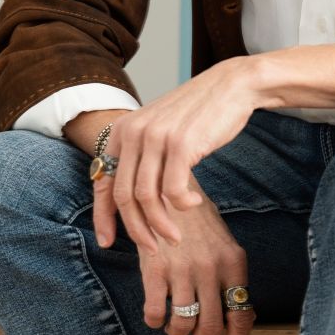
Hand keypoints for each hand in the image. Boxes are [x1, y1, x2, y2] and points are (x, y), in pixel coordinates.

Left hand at [90, 59, 260, 334]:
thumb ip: (143, 158)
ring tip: (175, 236)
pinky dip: (181, 206)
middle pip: (124, 196)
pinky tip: (193, 203)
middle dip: (136, 229)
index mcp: (122, 131)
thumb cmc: (199, 113)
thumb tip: (133, 200)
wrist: (232, 86)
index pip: (103, 182)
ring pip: (146, 198)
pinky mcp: (181, 144)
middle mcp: (133, 133)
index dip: (103, 217)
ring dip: (160, 225)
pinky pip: (172, 191)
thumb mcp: (160, 131)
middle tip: (152, 247)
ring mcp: (155, 138)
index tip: (108, 242)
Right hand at [131, 195, 254, 334]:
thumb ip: (232, 279)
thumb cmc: (199, 221)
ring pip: (182, 322)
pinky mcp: (155, 268)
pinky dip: (155, 320)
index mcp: (234, 263)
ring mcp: (182, 269)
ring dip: (177, 334)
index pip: (241, 314)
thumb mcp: (224, 244)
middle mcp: (210, 269)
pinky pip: (155, 311)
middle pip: (210, 326)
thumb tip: (242, 317)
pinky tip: (156, 317)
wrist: (168, 189)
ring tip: (175, 331)